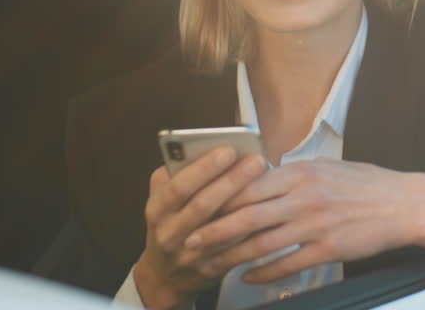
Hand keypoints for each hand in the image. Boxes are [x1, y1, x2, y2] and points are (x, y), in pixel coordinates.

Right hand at [131, 146, 266, 308]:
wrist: (164, 274)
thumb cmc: (170, 222)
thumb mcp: (163, 200)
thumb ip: (178, 176)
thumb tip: (210, 149)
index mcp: (157, 209)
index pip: (179, 186)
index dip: (204, 169)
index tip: (228, 149)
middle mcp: (169, 233)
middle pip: (202, 206)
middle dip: (231, 181)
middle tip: (256, 160)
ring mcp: (188, 254)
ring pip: (221, 229)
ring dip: (246, 205)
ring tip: (267, 182)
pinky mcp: (208, 269)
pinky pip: (233, 249)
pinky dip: (250, 229)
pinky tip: (267, 210)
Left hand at [180, 159, 421, 283]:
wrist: (403, 205)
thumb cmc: (364, 184)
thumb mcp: (325, 167)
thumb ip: (292, 174)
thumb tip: (259, 177)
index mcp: (300, 172)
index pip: (248, 184)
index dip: (218, 198)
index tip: (197, 206)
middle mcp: (303, 197)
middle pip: (247, 215)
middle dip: (214, 230)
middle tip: (190, 240)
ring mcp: (315, 225)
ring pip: (262, 243)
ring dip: (232, 256)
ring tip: (212, 263)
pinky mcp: (328, 250)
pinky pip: (287, 264)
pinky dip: (264, 272)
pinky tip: (249, 277)